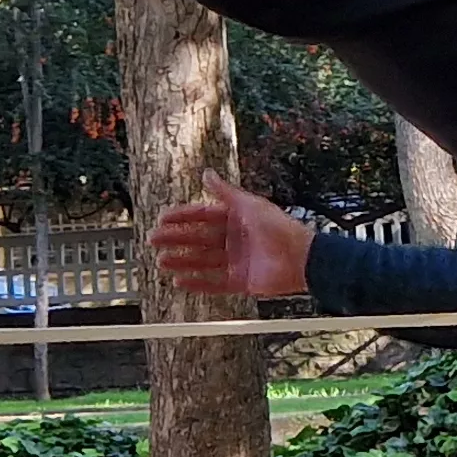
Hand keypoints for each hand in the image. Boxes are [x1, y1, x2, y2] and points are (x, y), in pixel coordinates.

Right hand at [145, 174, 315, 297]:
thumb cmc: (279, 228)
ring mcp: (237, 260)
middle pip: (199, 238)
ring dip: (182, 261)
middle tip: (154, 240)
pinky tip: (180, 282)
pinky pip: (214, 283)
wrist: (302, 258)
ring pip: (202, 261)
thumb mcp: (249, 205)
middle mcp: (234, 238)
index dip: (182, 217)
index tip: (162, 218)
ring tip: (161, 262)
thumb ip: (225, 192)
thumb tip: (206, 173)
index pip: (203, 215)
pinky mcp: (241, 281)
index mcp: (236, 217)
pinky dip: (197, 283)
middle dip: (176, 239)